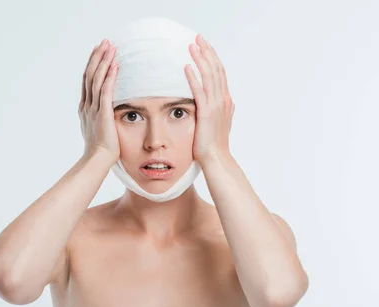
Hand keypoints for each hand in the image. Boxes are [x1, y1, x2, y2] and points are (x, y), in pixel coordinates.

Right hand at [78, 39, 119, 163]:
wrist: (97, 159)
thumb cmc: (101, 150)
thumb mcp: (98, 130)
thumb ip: (101, 119)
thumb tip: (106, 115)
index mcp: (85, 108)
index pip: (88, 81)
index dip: (93, 65)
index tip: (98, 52)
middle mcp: (87, 105)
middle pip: (90, 75)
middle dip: (97, 57)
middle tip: (104, 42)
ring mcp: (93, 108)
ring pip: (96, 79)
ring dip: (103, 61)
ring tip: (110, 47)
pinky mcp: (102, 113)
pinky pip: (105, 90)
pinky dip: (109, 76)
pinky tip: (114, 64)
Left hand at [184, 34, 234, 162]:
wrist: (216, 159)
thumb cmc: (214, 144)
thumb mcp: (221, 123)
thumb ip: (224, 110)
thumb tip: (229, 100)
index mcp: (224, 100)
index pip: (219, 73)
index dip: (212, 58)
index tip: (204, 45)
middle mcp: (222, 100)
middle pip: (215, 69)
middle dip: (206, 52)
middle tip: (197, 38)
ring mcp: (215, 106)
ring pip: (209, 76)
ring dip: (200, 59)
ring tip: (191, 46)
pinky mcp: (206, 113)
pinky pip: (199, 92)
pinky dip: (193, 78)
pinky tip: (186, 67)